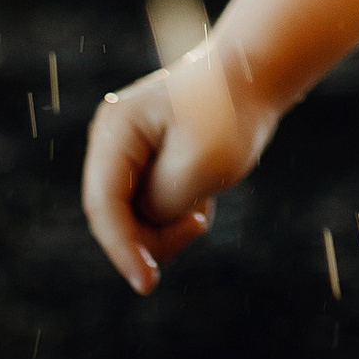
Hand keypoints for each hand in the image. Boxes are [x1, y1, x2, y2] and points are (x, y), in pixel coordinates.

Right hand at [78, 47, 261, 293]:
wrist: (255, 73)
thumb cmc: (232, 113)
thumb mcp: (201, 165)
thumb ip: (161, 203)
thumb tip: (143, 223)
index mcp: (116, 131)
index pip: (104, 205)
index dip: (122, 250)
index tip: (147, 284)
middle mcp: (112, 141)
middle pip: (115, 215)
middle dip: (154, 234)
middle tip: (200, 224)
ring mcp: (126, 151)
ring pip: (134, 216)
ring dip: (170, 221)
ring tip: (206, 198)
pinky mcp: (145, 162)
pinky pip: (151, 206)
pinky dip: (178, 210)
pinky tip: (204, 192)